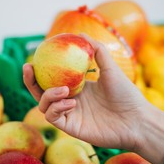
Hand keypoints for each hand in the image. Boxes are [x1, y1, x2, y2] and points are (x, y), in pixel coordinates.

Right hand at [23, 35, 163, 163]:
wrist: (137, 120)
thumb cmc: (126, 95)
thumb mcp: (110, 68)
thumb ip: (96, 50)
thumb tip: (80, 34)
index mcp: (78, 87)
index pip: (53, 78)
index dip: (40, 69)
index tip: (34, 56)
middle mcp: (70, 100)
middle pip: (42, 92)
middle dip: (30, 82)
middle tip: (27, 69)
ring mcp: (70, 114)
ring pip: (44, 105)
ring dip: (48, 95)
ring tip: (64, 90)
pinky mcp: (71, 128)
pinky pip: (54, 117)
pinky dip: (56, 108)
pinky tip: (72, 103)